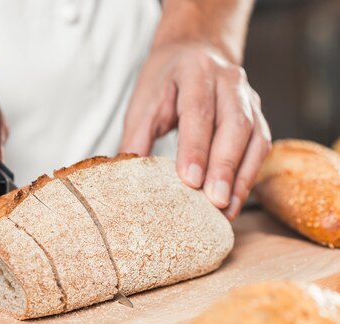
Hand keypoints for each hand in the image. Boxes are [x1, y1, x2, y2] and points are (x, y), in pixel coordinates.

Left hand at [120, 41, 270, 219]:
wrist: (194, 51)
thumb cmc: (164, 82)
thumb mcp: (143, 102)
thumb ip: (135, 139)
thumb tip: (124, 178)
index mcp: (195, 71)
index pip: (198, 111)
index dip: (195, 148)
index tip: (190, 180)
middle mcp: (228, 81)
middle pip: (233, 125)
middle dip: (224, 167)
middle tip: (215, 202)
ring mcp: (248, 97)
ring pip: (254, 138)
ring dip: (241, 177)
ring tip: (227, 210)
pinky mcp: (258, 116)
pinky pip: (260, 147)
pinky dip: (248, 176)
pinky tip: (235, 201)